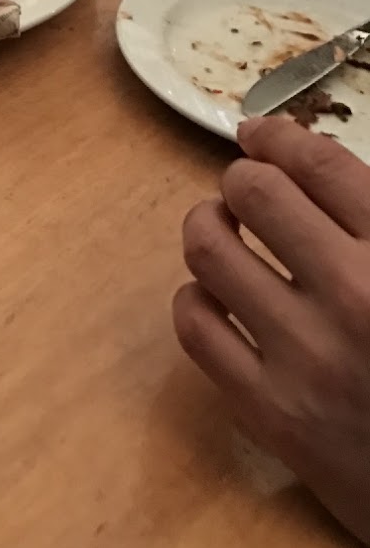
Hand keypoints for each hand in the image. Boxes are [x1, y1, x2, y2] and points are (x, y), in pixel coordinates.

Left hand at [174, 117, 369, 546]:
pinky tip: (216, 297)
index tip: (259, 134)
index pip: (319, 165)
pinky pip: (194, 327)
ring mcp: (304, 359)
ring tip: (224, 232)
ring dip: (209, 227)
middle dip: (243, 178)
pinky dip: (195, 297)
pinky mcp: (269, 414)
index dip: (278, 137)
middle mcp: (352, 298)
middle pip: (255, 193)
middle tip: (248, 189)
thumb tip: (312, 164)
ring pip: (209, 250)